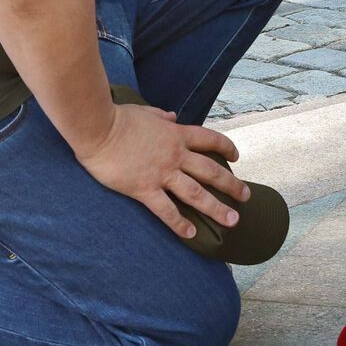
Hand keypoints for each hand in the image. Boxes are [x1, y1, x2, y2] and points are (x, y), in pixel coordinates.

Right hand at [77, 101, 248, 241]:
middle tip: (247, 197)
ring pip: (196, 194)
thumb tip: (171, 115)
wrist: (98, 128)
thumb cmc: (118, 117)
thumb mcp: (145, 111)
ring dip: (217, 208)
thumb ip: (161, 115)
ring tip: (233, 221)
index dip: (226, 148)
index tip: (236, 157)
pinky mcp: (144, 189)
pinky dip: (180, 223)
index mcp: (176, 134)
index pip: (210, 140)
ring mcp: (162, 173)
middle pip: (211, 171)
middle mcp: (175, 155)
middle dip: (232, 185)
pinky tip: (191, 233)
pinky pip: (166, 210)